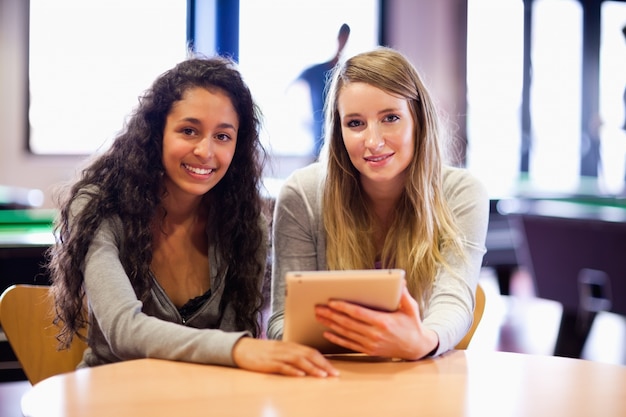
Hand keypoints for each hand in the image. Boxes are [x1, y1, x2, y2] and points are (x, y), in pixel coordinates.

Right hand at [231, 337, 339, 376]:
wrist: (241, 348)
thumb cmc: (262, 351)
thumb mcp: (280, 352)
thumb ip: (293, 356)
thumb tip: (310, 364)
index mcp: (291, 346)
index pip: (312, 352)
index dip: (324, 360)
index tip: (334, 370)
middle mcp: (287, 348)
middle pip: (309, 355)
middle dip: (323, 365)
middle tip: (333, 374)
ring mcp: (278, 355)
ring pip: (298, 360)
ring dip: (312, 368)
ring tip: (322, 375)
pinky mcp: (268, 362)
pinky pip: (282, 366)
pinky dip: (292, 370)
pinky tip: (300, 375)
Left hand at [314, 285, 437, 359]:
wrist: (416, 348)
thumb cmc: (412, 325)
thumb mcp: (411, 308)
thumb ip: (403, 295)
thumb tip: (400, 280)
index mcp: (383, 322)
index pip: (358, 313)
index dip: (343, 307)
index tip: (331, 302)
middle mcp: (375, 334)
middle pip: (348, 323)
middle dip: (331, 315)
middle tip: (318, 308)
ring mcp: (370, 344)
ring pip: (346, 333)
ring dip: (330, 325)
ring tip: (319, 316)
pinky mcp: (369, 351)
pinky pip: (349, 344)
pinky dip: (337, 339)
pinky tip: (327, 333)